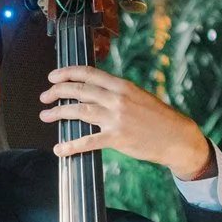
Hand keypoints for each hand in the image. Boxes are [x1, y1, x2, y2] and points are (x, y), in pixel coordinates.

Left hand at [41, 65, 213, 178]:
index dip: (67, 73)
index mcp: (122, 85)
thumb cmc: (158, 118)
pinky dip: (71, 145)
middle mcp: (117, 98)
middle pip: (80, 90)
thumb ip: (117, 94)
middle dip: (57, 91)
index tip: (53, 76)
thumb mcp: (138, 97)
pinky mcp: (117, 138)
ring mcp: (116, 118)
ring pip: (79, 111)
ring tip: (45, 116)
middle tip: (44, 96)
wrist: (177, 137)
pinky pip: (88, 141)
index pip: (89, 74)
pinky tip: (59, 148)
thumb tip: (95, 93)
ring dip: (58, 113)